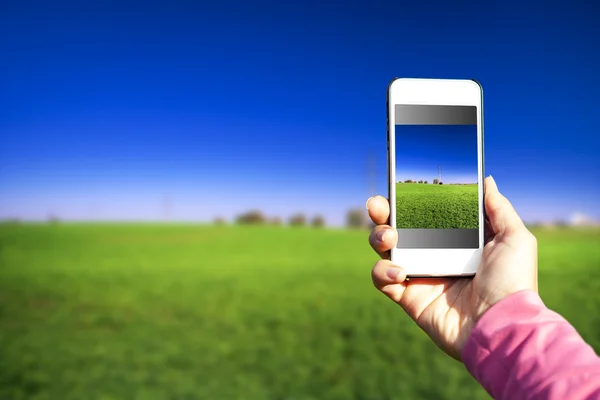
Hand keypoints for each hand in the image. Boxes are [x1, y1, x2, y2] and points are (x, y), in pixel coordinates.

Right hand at [367, 176, 537, 360]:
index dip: (410, 199)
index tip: (400, 184)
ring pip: (384, 249)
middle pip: (398, 226)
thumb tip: (487, 180)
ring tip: (390, 237)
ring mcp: (419, 276)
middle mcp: (434, 255)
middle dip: (382, 211)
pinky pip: (382, 280)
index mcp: (456, 240)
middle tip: (378, 204)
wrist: (500, 328)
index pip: (426, 213)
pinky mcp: (408, 297)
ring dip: (378, 236)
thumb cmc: (513, 284)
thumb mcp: (515, 239)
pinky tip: (400, 271)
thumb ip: (499, 208)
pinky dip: (383, 271)